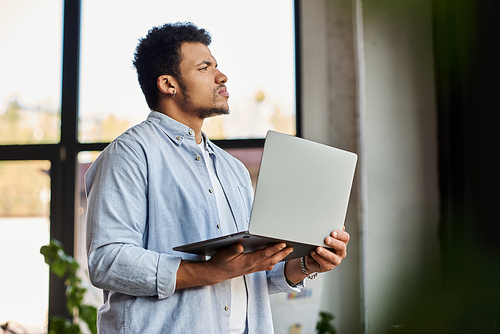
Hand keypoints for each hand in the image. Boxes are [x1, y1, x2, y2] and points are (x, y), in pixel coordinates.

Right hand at [175, 242, 292, 289]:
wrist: (216, 273)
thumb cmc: (220, 263)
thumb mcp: (224, 254)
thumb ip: (232, 250)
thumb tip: (240, 246)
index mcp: (248, 261)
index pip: (265, 254)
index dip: (275, 249)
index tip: (283, 244)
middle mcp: (252, 266)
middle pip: (271, 260)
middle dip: (282, 254)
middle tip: (291, 248)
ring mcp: (252, 268)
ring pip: (269, 264)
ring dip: (279, 258)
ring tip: (286, 252)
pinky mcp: (250, 269)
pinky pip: (264, 266)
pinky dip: (272, 263)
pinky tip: (274, 261)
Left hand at [284, 227, 349, 283]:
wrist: (311, 257)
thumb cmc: (318, 243)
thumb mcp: (323, 236)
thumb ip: (327, 230)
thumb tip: (333, 224)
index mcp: (342, 242)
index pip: (345, 237)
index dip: (340, 235)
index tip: (332, 232)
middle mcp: (341, 252)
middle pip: (341, 247)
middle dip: (334, 243)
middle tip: (326, 239)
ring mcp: (336, 260)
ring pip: (333, 258)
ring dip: (325, 252)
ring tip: (318, 248)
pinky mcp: (328, 267)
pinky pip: (325, 263)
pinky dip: (318, 258)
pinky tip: (313, 253)